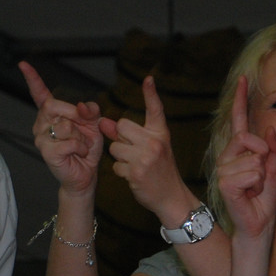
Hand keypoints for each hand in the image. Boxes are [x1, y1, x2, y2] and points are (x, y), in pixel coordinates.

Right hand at [20, 61, 103, 195]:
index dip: (33, 79)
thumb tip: (83, 105)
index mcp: (52, 114)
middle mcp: (43, 123)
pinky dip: (81, 147)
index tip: (23, 64)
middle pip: (54, 105)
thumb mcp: (93, 126)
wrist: (86, 173)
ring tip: (80, 145)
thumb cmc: (86, 149)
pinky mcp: (46, 151)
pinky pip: (69, 142)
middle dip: (75, 115)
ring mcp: (41, 137)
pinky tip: (79, 153)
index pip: (40, 94)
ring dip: (81, 136)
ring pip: (65, 126)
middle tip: (84, 129)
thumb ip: (90, 112)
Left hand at [100, 76, 192, 224]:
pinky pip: (115, 165)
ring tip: (135, 166)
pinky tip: (134, 177)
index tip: (148, 79)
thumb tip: (103, 122)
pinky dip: (121, 172)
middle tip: (134, 152)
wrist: (171, 197)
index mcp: (161, 134)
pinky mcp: (136, 172)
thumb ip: (128, 135)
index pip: (155, 110)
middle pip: (121, 126)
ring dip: (120, 157)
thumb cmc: (160, 170)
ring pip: (115, 147)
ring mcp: (145, 157)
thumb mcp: (150, 149)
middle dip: (121, 138)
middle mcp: (154, 142)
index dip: (151, 94)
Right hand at [214, 76, 275, 241]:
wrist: (258, 226)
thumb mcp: (273, 172)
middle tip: (261, 176)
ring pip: (254, 159)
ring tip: (255, 189)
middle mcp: (227, 157)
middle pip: (247, 136)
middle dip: (262, 153)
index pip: (239, 122)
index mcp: (239, 152)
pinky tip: (250, 194)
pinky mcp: (225, 182)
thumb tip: (270, 128)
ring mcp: (223, 169)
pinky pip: (252, 172)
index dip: (241, 101)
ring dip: (262, 176)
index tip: (244, 79)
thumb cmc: (263, 201)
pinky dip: (258, 184)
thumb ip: (272, 151)